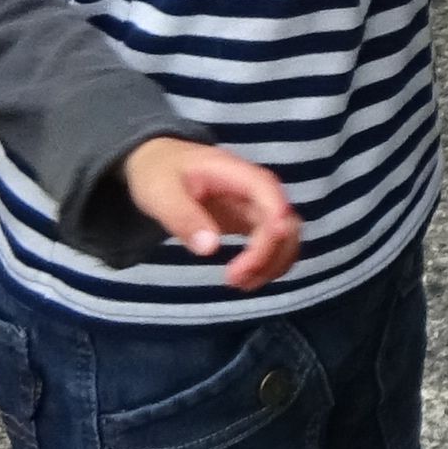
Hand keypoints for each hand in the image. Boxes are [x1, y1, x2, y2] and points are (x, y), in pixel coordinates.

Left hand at [125, 134, 302, 293]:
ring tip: (240, 284)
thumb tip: (210, 249)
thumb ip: (183, 218)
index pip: (267, 192)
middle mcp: (255, 189)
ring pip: (287, 236)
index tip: (264, 251)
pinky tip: (247, 280)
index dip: (276, 218)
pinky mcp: (253, 222)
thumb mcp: (161, 192)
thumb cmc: (160, 172)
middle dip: (268, 254)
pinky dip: (269, 265)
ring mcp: (257, 206)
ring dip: (272, 264)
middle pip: (285, 220)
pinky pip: (276, 245)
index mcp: (234, 172)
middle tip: (234, 278)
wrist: (160, 164)